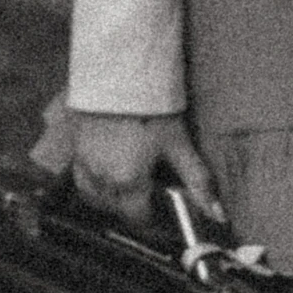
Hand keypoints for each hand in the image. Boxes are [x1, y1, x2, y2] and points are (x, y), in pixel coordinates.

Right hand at [69, 110, 225, 231]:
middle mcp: (103, 179)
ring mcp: (85, 165)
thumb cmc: (150, 108)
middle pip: (116, 209)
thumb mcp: (178, 144)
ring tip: (126, 182)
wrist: (118, 74)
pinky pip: (80, 179)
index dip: (151, 216)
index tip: (158, 207)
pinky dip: (92, 182)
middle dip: (131, 207)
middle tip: (146, 191)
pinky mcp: (74, 148)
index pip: (138, 217)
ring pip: (95, 197)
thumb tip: (218, 214)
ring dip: (109, 198)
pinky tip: (105, 169)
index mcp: (129, 182)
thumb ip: (197, 181)